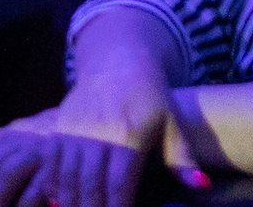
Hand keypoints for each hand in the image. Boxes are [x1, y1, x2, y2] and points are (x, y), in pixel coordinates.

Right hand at [0, 78, 200, 206]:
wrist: (117, 60)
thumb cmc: (151, 96)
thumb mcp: (173, 124)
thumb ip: (183, 159)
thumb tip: (202, 186)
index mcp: (129, 134)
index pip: (119, 184)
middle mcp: (98, 130)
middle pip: (90, 184)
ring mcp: (75, 127)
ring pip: (67, 176)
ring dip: (72, 203)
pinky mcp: (59, 125)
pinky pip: (50, 162)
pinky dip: (53, 185)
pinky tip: (60, 201)